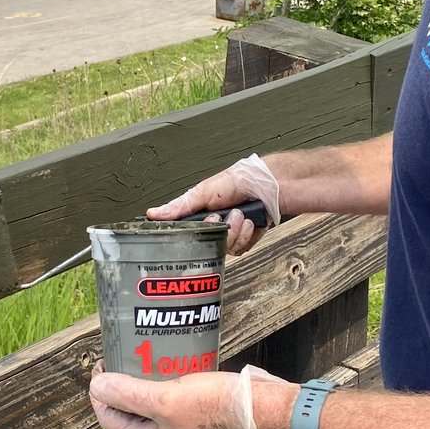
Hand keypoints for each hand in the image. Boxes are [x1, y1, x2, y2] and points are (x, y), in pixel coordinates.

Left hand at [89, 363, 288, 428]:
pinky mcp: (196, 414)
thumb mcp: (165, 399)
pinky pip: (168, 398)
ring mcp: (180, 427)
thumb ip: (130, 395)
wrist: (257, 409)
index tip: (102, 364)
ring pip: (149, 404)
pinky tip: (167, 361)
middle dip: (119, 385)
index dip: (100, 393)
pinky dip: (162, 380)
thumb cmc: (212, 405)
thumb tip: (97, 387)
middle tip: (120, 356)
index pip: (110, 418)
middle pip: (128, 411)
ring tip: (140, 355)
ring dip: (140, 381)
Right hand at [147, 154, 280, 254]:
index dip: (190, 234)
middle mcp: (216, 221)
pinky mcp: (248, 237)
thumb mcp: (205, 190)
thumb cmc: (242, 179)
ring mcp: (232, 230)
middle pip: (206, 243)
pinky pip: (241, 249)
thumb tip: (154, 213)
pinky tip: (252, 225)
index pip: (186, 231)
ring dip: (236, 233)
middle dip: (218, 231)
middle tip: (224, 218)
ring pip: (224, 248)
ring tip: (242, 217)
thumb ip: (180, 205)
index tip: (198, 229)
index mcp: (202, 210)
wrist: (276, 186)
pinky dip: (247, 237)